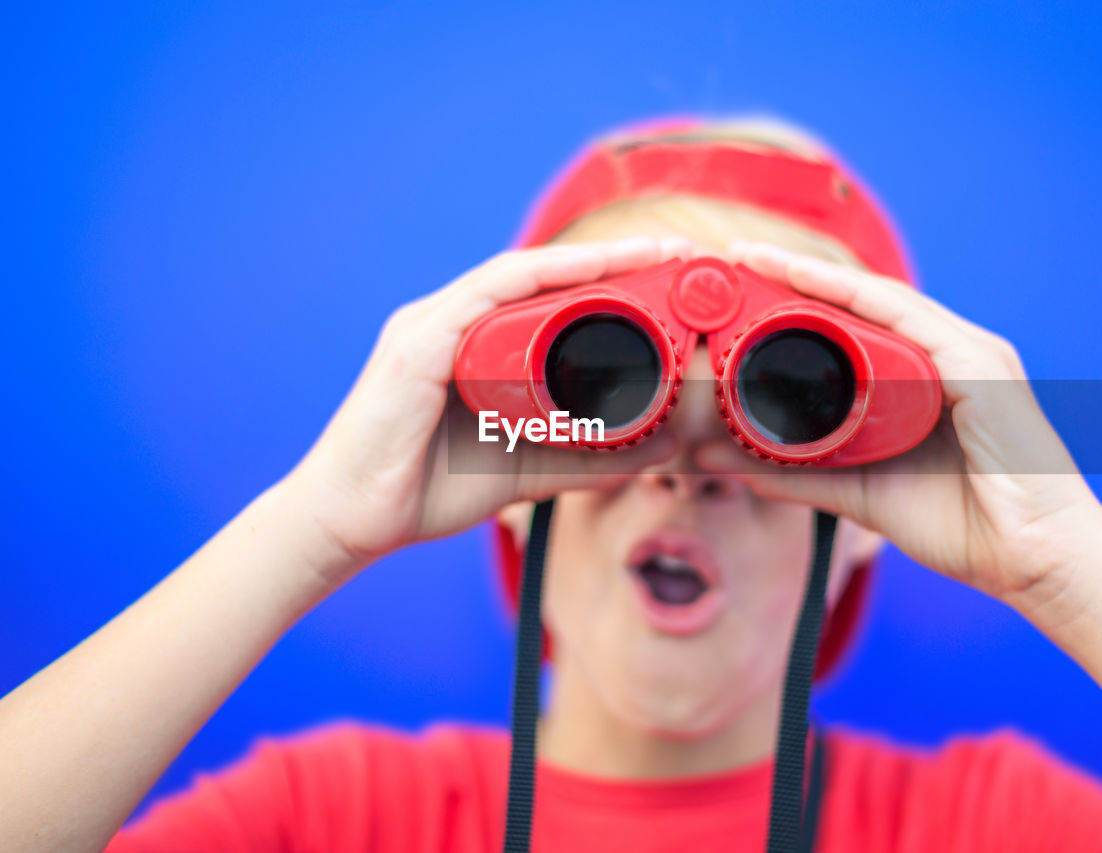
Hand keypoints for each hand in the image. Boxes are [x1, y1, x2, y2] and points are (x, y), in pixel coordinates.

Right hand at [284, 236, 687, 584]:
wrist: (351, 523)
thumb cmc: (427, 489)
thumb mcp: (528, 469)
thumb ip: (585, 457)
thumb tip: (656, 448)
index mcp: (475, 344)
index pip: (551, 296)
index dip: (612, 278)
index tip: (672, 273)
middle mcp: (454, 322)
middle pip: (543, 276)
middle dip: (614, 259)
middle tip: (679, 253)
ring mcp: (431, 327)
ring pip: (520, 277)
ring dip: (587, 262)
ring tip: (648, 256)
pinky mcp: (416, 346)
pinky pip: (483, 299)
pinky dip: (536, 282)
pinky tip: (583, 273)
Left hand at [698, 241, 1101, 622]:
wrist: (1038, 563)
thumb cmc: (967, 527)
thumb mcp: (862, 495)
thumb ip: (801, 476)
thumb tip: (728, 463)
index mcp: (927, 378)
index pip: (854, 325)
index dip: (797, 301)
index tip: (738, 287)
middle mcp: (948, 355)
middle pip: (862, 303)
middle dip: (797, 276)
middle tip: (736, 258)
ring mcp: (969, 355)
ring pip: (880, 300)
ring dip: (816, 275)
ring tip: (759, 259)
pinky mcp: (982, 367)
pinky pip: (909, 319)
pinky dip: (857, 297)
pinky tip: (810, 280)